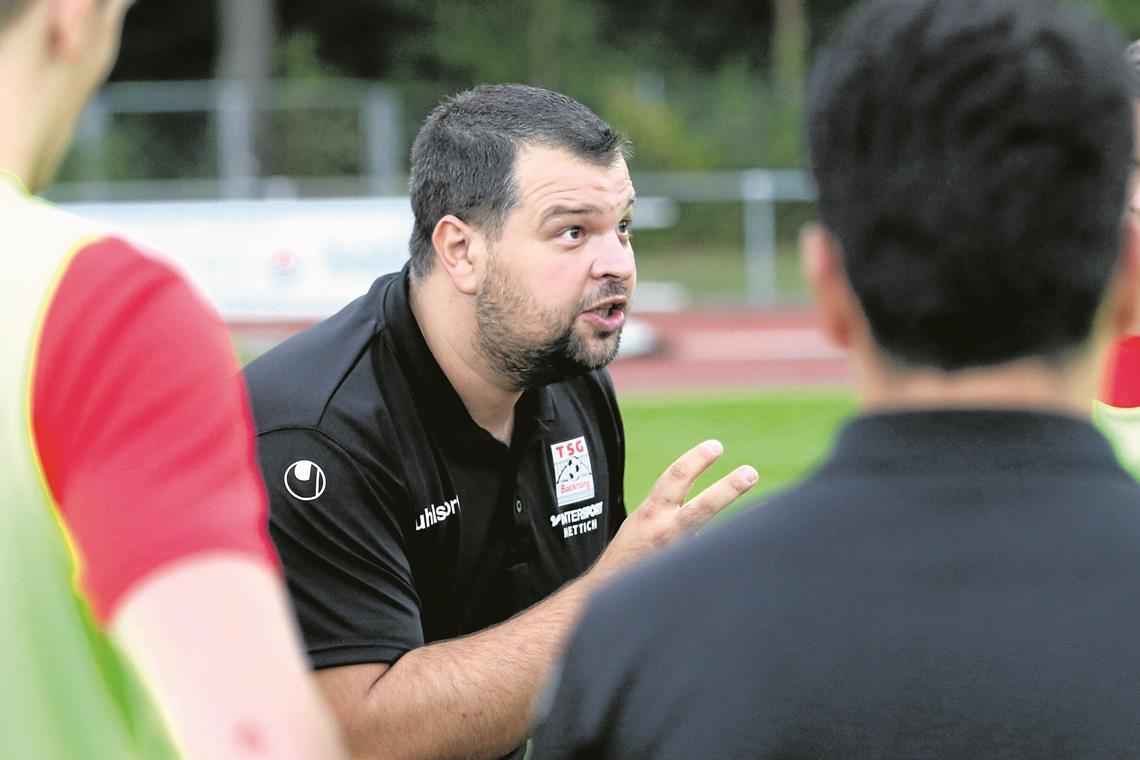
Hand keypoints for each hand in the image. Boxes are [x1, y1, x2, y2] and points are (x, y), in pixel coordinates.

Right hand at [590, 440, 757, 581]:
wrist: (605, 590)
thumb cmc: (628, 552)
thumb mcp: (642, 521)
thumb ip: (668, 508)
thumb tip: (706, 501)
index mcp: (651, 513)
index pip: (675, 478)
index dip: (696, 460)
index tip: (716, 446)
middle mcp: (665, 532)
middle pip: (702, 508)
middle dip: (728, 489)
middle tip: (750, 474)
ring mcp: (676, 556)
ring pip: (710, 539)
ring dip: (732, 533)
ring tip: (762, 518)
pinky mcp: (683, 576)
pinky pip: (706, 560)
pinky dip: (716, 558)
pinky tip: (730, 567)